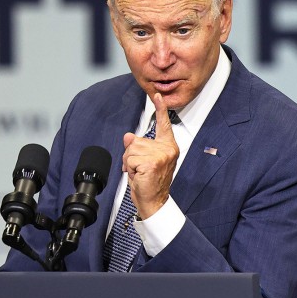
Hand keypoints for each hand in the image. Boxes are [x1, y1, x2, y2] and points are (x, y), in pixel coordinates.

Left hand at [122, 93, 178, 218]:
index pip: (164, 124)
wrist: (154, 202)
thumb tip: (128, 136)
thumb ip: (138, 146)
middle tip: (139, 169)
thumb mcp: (142, 161)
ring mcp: (161, 156)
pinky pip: (130, 159)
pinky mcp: (152, 163)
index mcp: (168, 146)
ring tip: (139, 173)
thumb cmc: (150, 182)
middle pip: (136, 141)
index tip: (158, 96)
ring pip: (131, 150)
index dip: (160, 109)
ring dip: (130, 163)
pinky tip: (139, 176)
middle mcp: (167, 149)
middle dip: (131, 155)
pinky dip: (130, 169)